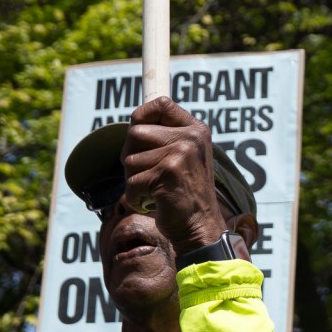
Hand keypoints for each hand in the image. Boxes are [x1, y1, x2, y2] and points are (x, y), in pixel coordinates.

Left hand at [124, 96, 229, 252]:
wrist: (201, 227)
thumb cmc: (185, 193)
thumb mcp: (184, 157)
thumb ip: (166, 137)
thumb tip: (135, 121)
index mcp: (196, 129)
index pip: (160, 103)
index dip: (141, 116)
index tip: (138, 136)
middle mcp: (191, 137)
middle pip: (135, 132)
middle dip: (131, 156)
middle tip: (147, 174)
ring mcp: (181, 153)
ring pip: (130, 159)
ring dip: (134, 180)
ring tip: (154, 191)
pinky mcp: (168, 172)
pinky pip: (132, 182)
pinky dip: (136, 198)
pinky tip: (154, 203)